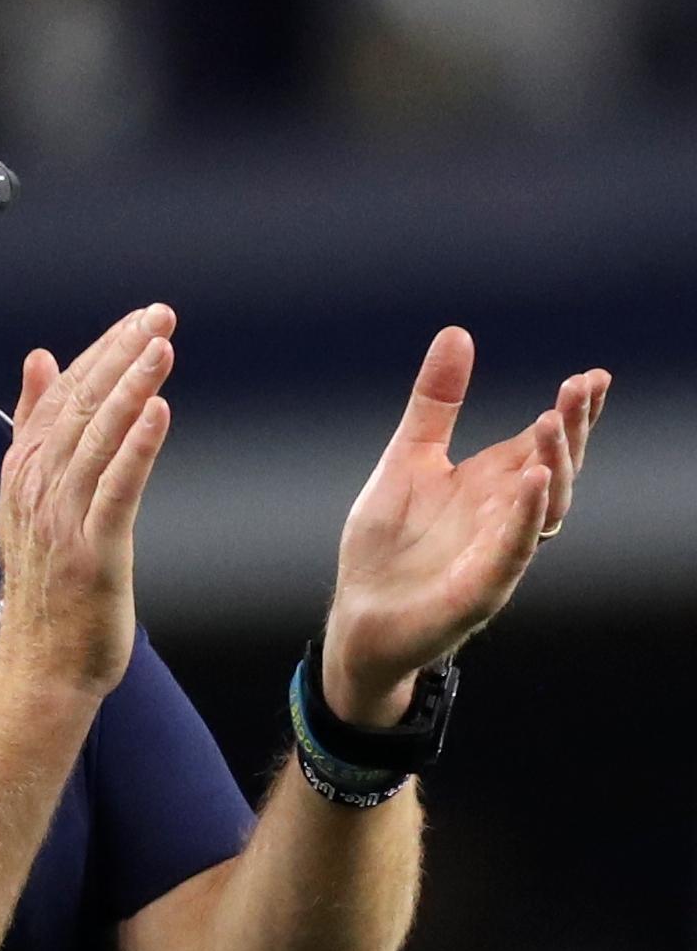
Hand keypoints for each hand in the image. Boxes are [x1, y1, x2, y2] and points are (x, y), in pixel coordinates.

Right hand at [0, 302, 174, 698]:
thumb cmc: (47, 587)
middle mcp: (38, 489)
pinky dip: (136, 448)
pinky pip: (116, 489)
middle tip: (160, 315)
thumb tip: (41, 359)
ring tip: (161, 346)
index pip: (61, 396)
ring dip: (129, 388)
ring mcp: (62, 520)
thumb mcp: (30, 497)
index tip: (138, 319)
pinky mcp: (93, 552)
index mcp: (24, 473)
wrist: (41, 667)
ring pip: (96, 440)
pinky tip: (158, 411)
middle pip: (79, 408)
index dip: (101, 353)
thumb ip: (32, 427)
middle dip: (120, 356)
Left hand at [322, 327, 606, 722]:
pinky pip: (513, 551)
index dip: (572, 412)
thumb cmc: (387, 545)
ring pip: (544, 509)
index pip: (544, 442)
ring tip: (552, 424)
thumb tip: (457, 332)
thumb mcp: (408, 459)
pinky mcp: (481, 589)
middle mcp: (505, 516)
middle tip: (581, 389)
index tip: (592, 376)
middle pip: (556, 469)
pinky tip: (531, 484)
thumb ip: (435, 404)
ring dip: (553, 466)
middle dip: (573, 430)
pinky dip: (524, 518)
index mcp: (492, 484)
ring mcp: (498, 553)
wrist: (358, 617)